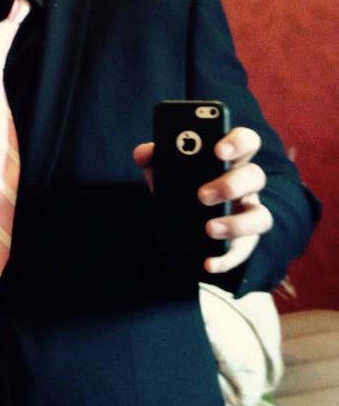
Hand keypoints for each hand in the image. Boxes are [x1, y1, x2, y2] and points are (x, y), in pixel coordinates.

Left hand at [133, 126, 273, 274]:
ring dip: (236, 224)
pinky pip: (244, 251)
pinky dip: (227, 259)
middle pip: (254, 177)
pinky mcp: (243, 241)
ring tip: (208, 229)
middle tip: (202, 195)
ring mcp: (247, 213)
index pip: (246, 141)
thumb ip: (154, 159)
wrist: (181, 222)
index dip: (237, 142)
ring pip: (260, 217)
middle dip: (230, 185)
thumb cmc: (179, 186)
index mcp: (229, 160)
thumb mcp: (164, 171)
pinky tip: (208, 263)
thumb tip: (145, 153)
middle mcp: (245, 185)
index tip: (218, 150)